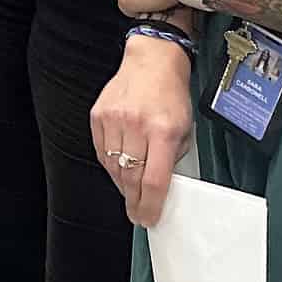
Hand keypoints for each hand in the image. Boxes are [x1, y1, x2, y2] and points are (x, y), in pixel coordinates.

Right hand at [91, 37, 195, 225]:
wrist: (152, 62)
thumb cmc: (171, 95)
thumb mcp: (184, 129)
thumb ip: (171, 157)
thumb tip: (161, 186)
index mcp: (162, 131)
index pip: (153, 180)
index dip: (150, 205)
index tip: (149, 219)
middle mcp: (135, 125)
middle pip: (130, 177)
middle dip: (135, 201)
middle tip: (138, 214)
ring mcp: (114, 119)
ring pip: (113, 167)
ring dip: (122, 184)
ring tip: (130, 192)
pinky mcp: (98, 115)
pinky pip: (102, 151)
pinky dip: (110, 164)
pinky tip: (119, 168)